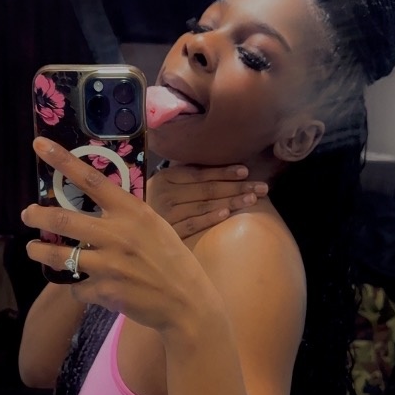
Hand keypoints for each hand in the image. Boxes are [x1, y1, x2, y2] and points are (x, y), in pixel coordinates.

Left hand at [24, 138, 217, 332]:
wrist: (187, 303)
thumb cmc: (173, 262)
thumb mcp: (155, 227)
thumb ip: (127, 215)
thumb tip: (100, 202)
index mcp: (132, 212)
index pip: (92, 180)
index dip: (63, 160)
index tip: (40, 145)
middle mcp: (118, 234)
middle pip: (63, 218)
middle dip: (37, 214)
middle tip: (27, 213)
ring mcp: (109, 264)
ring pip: (58, 255)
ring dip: (40, 251)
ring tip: (33, 249)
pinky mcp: (105, 291)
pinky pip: (76, 286)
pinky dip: (77, 286)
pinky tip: (84, 286)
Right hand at [147, 163, 268, 238]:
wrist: (133, 226)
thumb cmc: (158, 202)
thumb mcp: (168, 184)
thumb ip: (188, 175)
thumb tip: (221, 161)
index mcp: (167, 177)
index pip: (201, 174)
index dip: (225, 172)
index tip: (246, 172)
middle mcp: (165, 193)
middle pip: (207, 189)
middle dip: (237, 187)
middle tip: (262, 187)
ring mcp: (166, 213)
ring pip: (203, 205)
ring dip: (230, 202)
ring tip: (252, 199)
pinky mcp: (169, 232)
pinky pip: (192, 224)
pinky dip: (209, 218)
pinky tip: (226, 214)